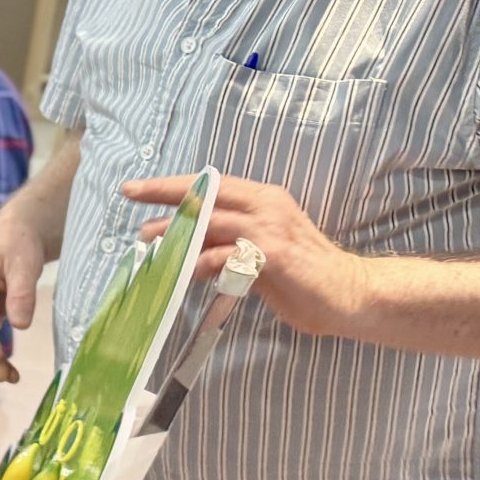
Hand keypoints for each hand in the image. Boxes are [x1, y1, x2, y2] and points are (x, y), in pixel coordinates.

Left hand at [125, 175, 365, 339]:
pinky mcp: (272, 255)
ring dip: (176, 231)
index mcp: (264, 200)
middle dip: (165, 191)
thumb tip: (186, 251)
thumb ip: (226, 246)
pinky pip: (226, 255)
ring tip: (146, 240)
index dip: (173, 184)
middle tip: (130, 192)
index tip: (137, 186)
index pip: (212, 185)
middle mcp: (266, 206)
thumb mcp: (257, 254)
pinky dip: (200, 263)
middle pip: (207, 193)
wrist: (350, 295)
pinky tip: (182, 272)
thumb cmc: (302, 277)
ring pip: (211, 221)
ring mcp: (270, 229)